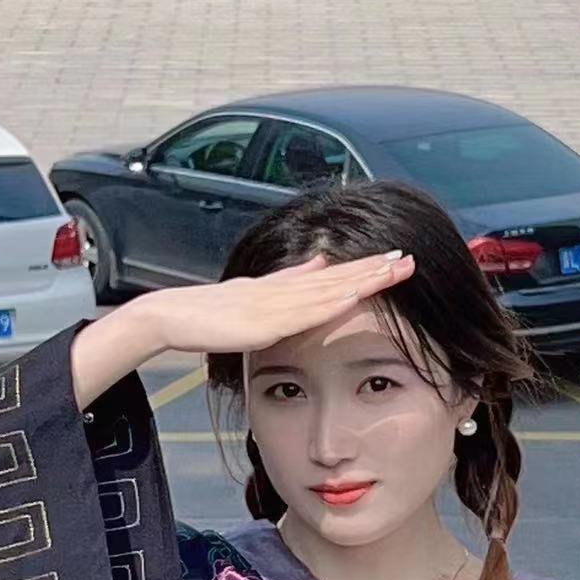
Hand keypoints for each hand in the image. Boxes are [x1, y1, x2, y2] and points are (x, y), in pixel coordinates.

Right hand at [135, 249, 415, 356]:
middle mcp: (283, 290)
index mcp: (282, 287)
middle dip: (375, 269)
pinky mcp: (264, 321)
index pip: (332, 275)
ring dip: (362, 280)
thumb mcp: (253, 295)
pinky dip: (331, 302)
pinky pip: (304, 312)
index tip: (394, 260)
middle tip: (409, 259)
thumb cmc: (207, 313)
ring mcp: (274, 303)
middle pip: (337, 277)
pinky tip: (355, 296)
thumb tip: (320, 262)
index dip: (364, 268)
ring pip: (328, 289)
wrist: (170, 316)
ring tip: (393, 271)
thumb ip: (287, 282)